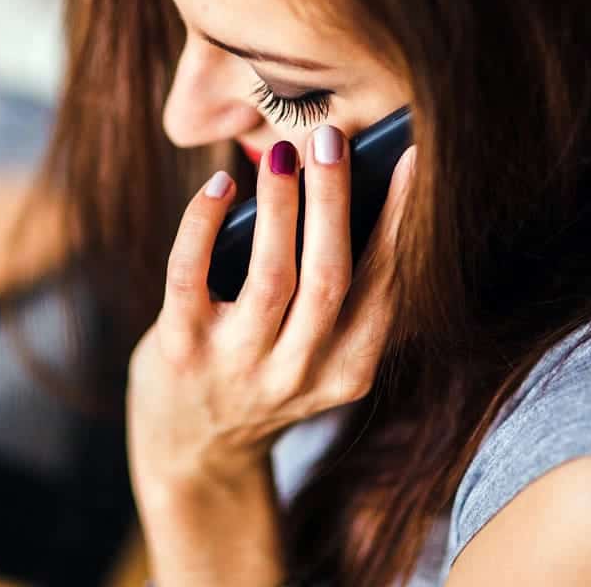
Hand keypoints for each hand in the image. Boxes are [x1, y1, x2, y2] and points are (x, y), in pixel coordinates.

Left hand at [128, 126, 417, 494]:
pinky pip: (190, 275)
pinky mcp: (180, 351)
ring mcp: (237, 365)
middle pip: (330, 277)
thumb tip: (345, 188)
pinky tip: (219, 186)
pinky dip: (203, 224)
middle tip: (332, 138)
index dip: (398, 221)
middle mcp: (298, 374)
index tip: (409, 160)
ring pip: (271, 276)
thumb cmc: (261, 375)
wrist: (192, 452)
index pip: (383, 287)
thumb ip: (335, 297)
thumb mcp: (315, 355)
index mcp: (347, 371)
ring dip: (280, 206)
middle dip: (334, 201)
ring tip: (283, 154)